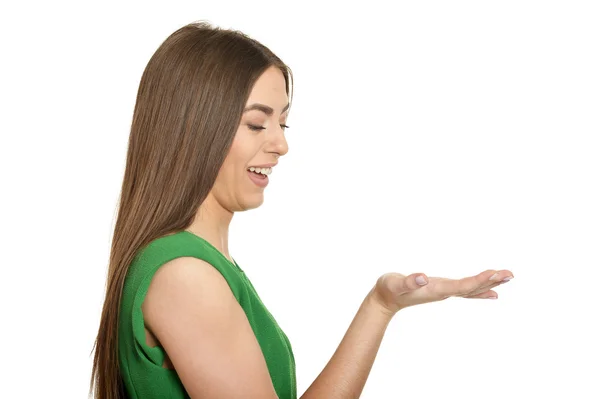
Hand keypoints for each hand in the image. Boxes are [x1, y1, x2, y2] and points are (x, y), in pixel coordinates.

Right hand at [370, 269, 513, 315]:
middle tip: (510, 274)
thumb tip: (423, 278)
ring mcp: (444, 292)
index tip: (494, 273)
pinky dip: (481, 290)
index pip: (462, 286)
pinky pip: (467, 291)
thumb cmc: (389, 289)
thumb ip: (408, 281)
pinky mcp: (442, 290)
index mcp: (436, 290)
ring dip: (490, 283)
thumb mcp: (395, 283)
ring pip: (472, 289)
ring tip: (507, 277)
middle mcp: (444, 293)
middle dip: (491, 281)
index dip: (479, 280)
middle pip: (472, 288)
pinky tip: (493, 292)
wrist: (385, 301)